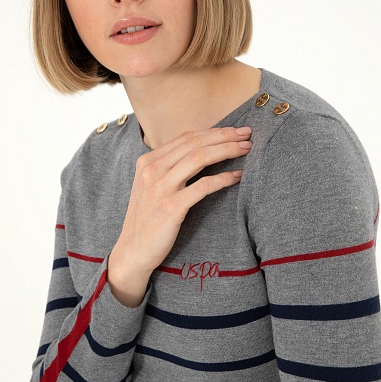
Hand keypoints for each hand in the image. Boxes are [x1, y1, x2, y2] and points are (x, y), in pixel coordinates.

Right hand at [108, 127, 251, 305]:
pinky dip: (223, 178)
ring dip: (227, 150)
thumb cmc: (148, 218)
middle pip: (195, 142)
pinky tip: (237, 176)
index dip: (213, 131)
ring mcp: (161, 188)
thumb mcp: (151, 185)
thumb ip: (169, 167)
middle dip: (225, 136)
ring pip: (200, 158)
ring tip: (246, 149)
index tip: (235, 130)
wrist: (133, 251)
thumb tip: (202, 151)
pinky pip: (203, 186)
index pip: (186, 137)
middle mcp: (152, 170)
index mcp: (148, 161)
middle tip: (247, 134)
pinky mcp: (171, 208)